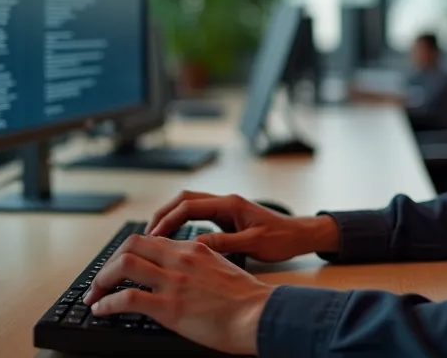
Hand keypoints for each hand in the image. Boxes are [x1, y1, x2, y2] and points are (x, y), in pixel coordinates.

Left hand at [83, 234, 271, 354]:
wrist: (260, 315)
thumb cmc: (248, 299)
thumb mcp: (224, 268)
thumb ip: (202, 264)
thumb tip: (187, 274)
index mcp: (194, 249)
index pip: (152, 240)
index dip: (130, 252)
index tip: (120, 266)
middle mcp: (180, 259)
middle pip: (131, 244)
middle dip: (109, 262)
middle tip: (101, 280)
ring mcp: (174, 281)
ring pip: (123, 265)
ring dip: (101, 280)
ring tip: (94, 295)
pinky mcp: (169, 307)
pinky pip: (126, 299)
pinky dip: (107, 303)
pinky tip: (101, 310)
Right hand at [149, 191, 339, 262]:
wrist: (300, 235)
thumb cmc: (282, 239)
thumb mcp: (254, 244)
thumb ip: (225, 244)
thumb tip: (197, 246)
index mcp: (230, 204)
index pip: (189, 207)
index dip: (168, 221)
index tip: (154, 237)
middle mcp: (225, 202)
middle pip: (184, 200)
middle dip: (163, 214)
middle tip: (147, 235)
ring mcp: (225, 208)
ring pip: (189, 205)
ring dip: (171, 217)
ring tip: (155, 237)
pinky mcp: (227, 217)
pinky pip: (197, 214)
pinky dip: (182, 222)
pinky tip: (175, 238)